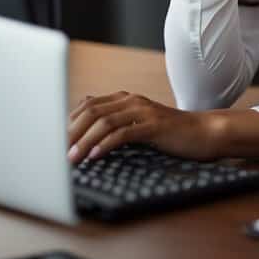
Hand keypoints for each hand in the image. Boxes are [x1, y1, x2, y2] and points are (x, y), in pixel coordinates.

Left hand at [67, 91, 219, 163]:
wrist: (204, 133)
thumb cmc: (171, 132)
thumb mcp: (139, 122)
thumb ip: (116, 118)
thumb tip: (87, 112)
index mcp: (126, 99)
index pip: (87, 106)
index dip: (68, 122)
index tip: (54, 142)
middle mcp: (132, 101)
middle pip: (92, 111)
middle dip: (70, 132)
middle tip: (56, 152)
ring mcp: (144, 111)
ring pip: (104, 122)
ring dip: (84, 141)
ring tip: (72, 158)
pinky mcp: (154, 126)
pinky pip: (124, 133)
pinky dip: (105, 145)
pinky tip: (95, 156)